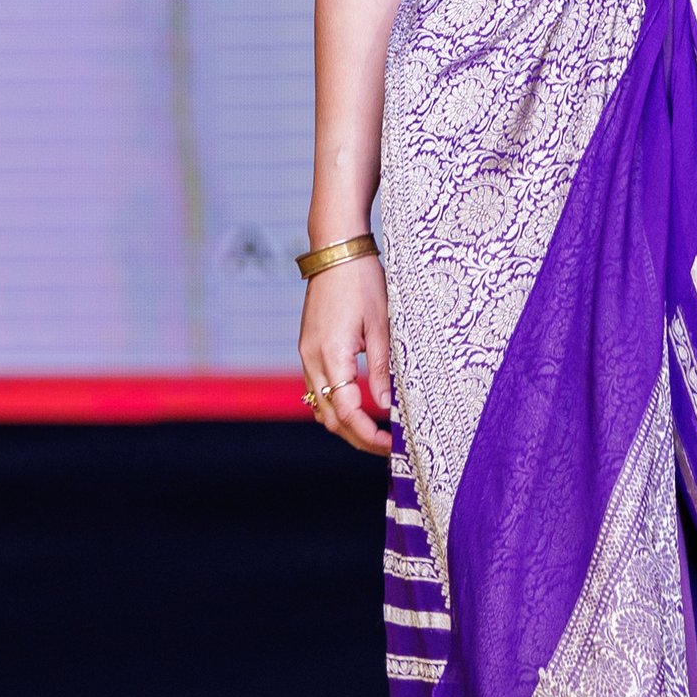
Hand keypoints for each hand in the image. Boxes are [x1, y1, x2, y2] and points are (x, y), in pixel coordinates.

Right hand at [297, 255, 392, 457]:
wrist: (336, 250)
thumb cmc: (362, 281)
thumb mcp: (382, 325)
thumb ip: (380, 369)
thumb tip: (384, 406)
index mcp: (331, 355)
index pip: (346, 412)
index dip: (368, 434)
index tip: (391, 444)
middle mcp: (311, 359)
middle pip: (328, 417)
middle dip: (356, 437)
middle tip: (386, 446)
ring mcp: (306, 353)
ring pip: (319, 406)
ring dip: (344, 423)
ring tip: (374, 430)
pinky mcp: (307, 347)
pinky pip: (316, 388)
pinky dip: (334, 404)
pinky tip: (356, 405)